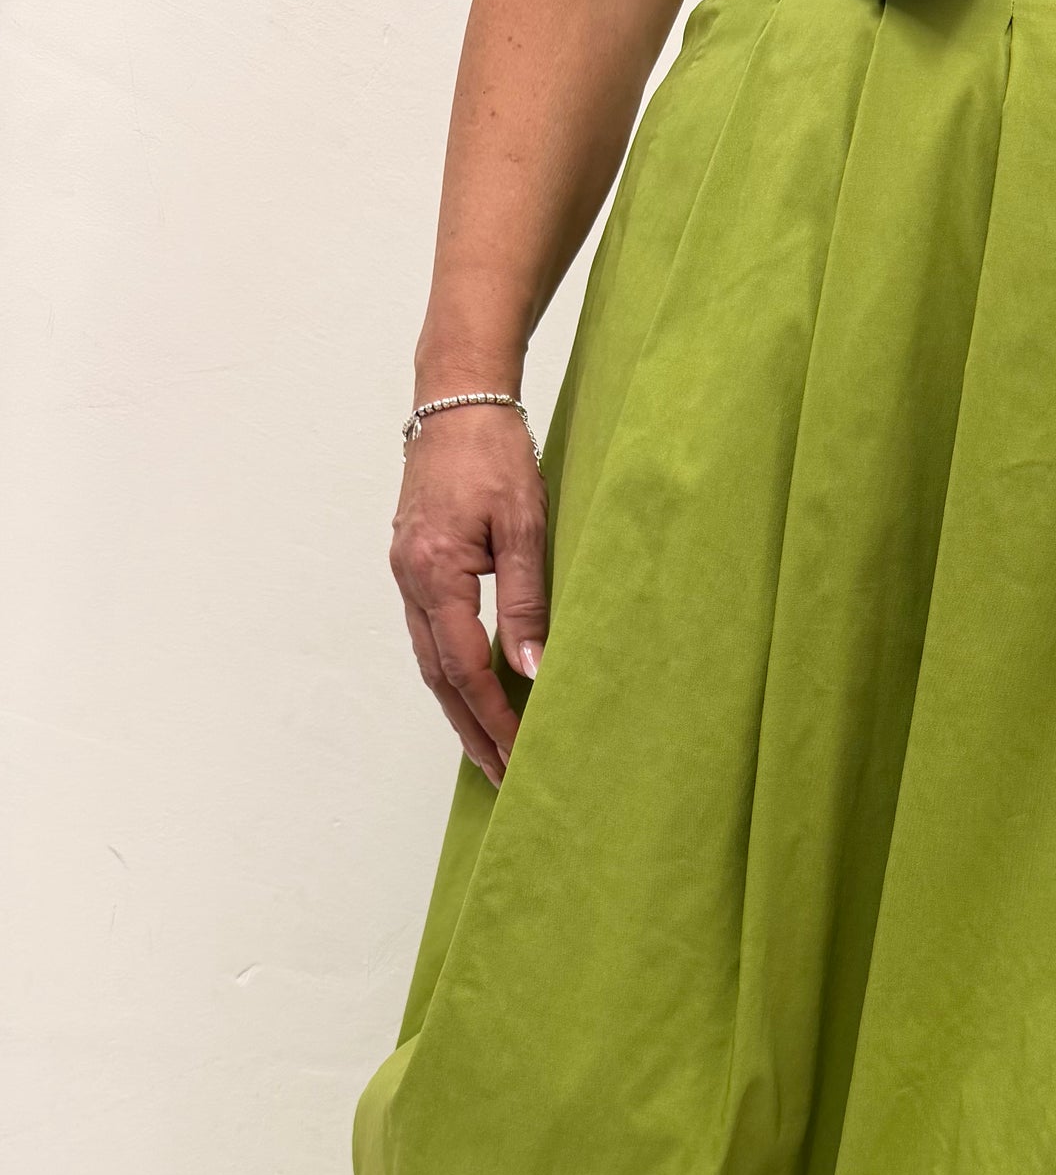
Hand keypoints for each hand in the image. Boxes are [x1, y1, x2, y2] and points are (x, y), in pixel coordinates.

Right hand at [390, 404, 549, 786]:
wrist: (455, 398)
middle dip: (471, 731)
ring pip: (429, 660)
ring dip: (458, 708)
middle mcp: (410, 580)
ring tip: (489, 749)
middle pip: (439, 678)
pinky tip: (472, 692)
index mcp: (435, 573)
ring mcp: (405, 573)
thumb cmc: (494, 453)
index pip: (466, 669)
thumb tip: (531, 668)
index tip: (518, 756)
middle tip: (501, 776)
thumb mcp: (525, 525)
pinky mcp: (412, 564)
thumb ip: (526, 601)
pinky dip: (450, 672)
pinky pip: (429, 633)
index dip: (493, 718)